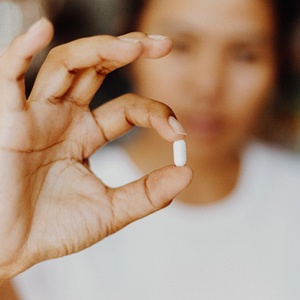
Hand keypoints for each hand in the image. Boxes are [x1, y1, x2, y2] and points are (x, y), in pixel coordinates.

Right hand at [0, 19, 192, 279]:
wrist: (12, 249)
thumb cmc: (55, 229)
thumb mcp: (110, 211)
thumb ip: (147, 194)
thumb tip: (186, 173)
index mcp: (86, 135)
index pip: (128, 109)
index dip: (156, 114)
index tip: (178, 133)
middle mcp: (63, 118)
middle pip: (97, 71)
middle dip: (128, 52)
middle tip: (163, 45)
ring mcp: (36, 115)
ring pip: (66, 65)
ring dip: (98, 49)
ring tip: (132, 45)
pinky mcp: (8, 120)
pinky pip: (10, 77)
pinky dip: (22, 51)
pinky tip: (42, 31)